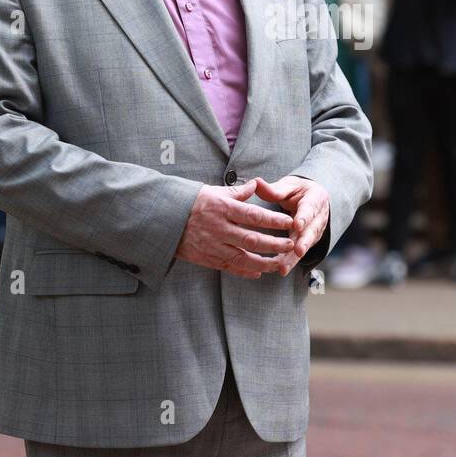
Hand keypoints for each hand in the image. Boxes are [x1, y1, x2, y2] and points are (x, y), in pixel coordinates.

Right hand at [175, 179, 296, 278]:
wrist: (164, 219)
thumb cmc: (191, 202)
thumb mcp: (213, 191)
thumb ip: (237, 191)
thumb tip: (256, 184)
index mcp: (222, 208)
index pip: (253, 215)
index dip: (273, 221)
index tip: (289, 223)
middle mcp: (219, 228)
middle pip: (252, 239)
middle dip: (274, 244)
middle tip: (291, 244)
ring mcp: (212, 245)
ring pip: (243, 257)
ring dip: (264, 262)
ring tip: (279, 263)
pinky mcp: (206, 257)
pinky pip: (229, 267)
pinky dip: (245, 271)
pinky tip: (258, 272)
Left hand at [253, 175, 330, 276]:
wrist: (313, 199)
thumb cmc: (298, 191)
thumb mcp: (289, 186)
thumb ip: (274, 189)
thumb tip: (256, 182)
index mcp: (315, 199)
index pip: (309, 209)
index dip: (304, 218)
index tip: (297, 225)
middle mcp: (318, 218)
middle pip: (311, 231)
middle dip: (304, 242)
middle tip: (298, 251)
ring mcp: (314, 232)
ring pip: (305, 245)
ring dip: (295, 257)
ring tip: (283, 267)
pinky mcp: (307, 242)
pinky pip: (299, 253)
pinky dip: (291, 262)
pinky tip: (280, 270)